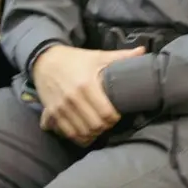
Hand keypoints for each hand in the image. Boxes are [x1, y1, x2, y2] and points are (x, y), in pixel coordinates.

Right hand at [31, 45, 145, 145]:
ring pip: (81, 133)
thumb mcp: (97, 56)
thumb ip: (120, 56)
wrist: (44, 60)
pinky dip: (77, 137)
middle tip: (107, 122)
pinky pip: (67, 134)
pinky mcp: (51, 113)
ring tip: (97, 128)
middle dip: (105, 127)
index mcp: (86, 85)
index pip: (106, 114)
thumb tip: (142, 51)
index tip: (116, 114)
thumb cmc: (75, 59)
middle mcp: (72, 98)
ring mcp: (60, 107)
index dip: (115, 118)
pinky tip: (83, 132)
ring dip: (92, 134)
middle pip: (95, 126)